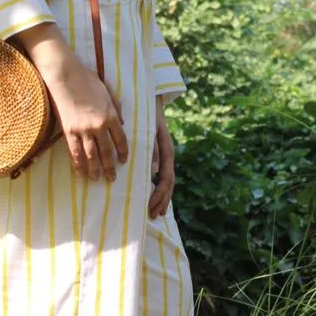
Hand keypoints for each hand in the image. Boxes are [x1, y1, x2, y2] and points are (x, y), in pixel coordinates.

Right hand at [10, 23, 127, 180]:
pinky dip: (78, 164)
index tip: (123, 161)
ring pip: (91, 155)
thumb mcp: (107, 92)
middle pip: (106, 151)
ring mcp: (83, 130)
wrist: (65, 76)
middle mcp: (98, 125)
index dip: (122, 152)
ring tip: (97, 179)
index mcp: (110, 115)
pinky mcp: (69, 131)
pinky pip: (75, 152)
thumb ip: (115, 108)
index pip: (120, 139)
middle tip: (112, 179)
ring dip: (95, 169)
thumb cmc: (86, 80)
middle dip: (110, 167)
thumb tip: (120, 123)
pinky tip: (80, 173)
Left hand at [148, 97, 174, 218]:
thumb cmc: (146, 114)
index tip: (151, 206)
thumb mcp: (148, 129)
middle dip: (162, 200)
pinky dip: (157, 189)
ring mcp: (164, 156)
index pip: (166, 177)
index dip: (160, 194)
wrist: (149, 99)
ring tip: (155, 213)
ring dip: (162, 198)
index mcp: (167, 150)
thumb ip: (151, 148)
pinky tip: (153, 199)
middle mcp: (167, 155)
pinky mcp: (158, 155)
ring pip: (166, 182)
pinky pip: (160, 176)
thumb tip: (154, 172)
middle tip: (153, 215)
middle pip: (169, 183)